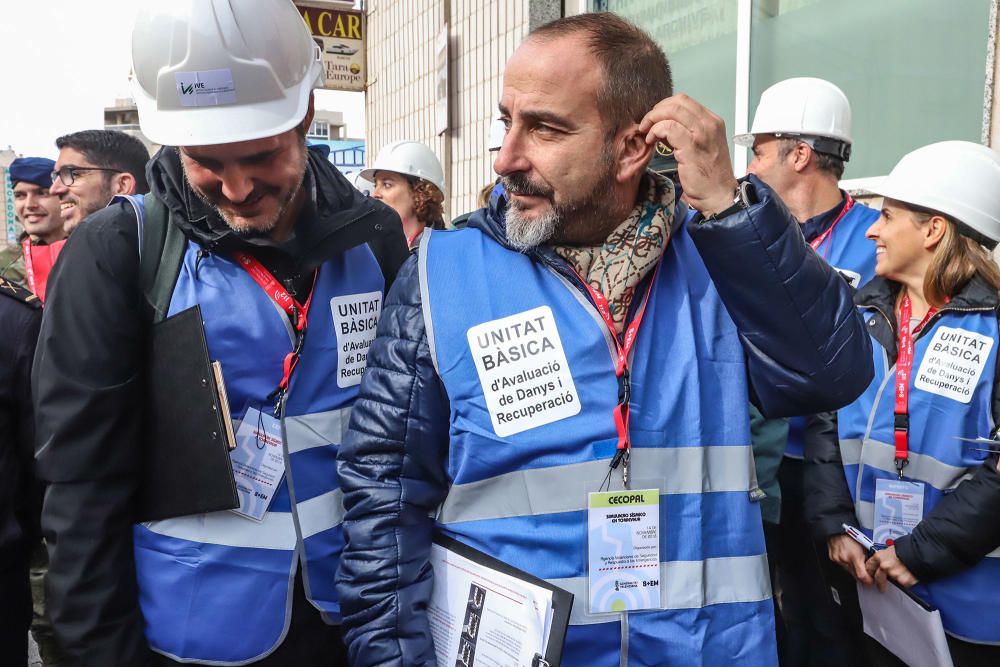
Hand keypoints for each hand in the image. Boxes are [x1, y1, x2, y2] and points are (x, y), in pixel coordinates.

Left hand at [638, 94, 738, 215]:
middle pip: (678, 102)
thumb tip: (665, 125)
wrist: (719, 195)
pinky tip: (652, 141)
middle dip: (657, 110)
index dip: (665, 106)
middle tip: (647, 124)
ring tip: (647, 133)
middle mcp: (709, 123)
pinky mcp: (691, 146)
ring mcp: (702, 134)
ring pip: (672, 111)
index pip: (685, 101)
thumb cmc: (709, 176)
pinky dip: (656, 131)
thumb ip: (687, 132)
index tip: (655, 119)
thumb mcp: (701, 146)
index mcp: (712, 121)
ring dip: (654, 119)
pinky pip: (669, 128)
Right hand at [827, 534, 874, 585]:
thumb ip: (867, 558)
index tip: (870, 580)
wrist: (838, 529)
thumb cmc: (852, 535)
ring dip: (854, 569)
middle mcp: (845, 559)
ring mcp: (838, 559)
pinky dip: (846, 564)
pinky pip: (842, 566)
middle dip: (861, 575)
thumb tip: (872, 568)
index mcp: (855, 556)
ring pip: (849, 571)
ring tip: (856, 562)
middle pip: (855, 575)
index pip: (862, 576)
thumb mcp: (864, 546)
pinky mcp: (833, 558)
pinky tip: (848, 558)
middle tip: (866, 573)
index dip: (867, 580)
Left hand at [865, 545, 918, 591]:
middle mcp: (884, 566)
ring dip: (897, 579)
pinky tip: (910, 574)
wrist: (922, 551)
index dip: (871, 572)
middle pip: (878, 578)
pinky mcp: (903, 581)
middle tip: (882, 586)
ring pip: (893, 581)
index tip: (871, 575)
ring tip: (905, 572)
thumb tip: (883, 562)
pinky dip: (907, 581)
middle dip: (880, 583)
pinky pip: (904, 584)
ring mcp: (893, 574)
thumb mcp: (891, 549)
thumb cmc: (908, 547)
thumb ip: (885, 557)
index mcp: (879, 557)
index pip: (869, 567)